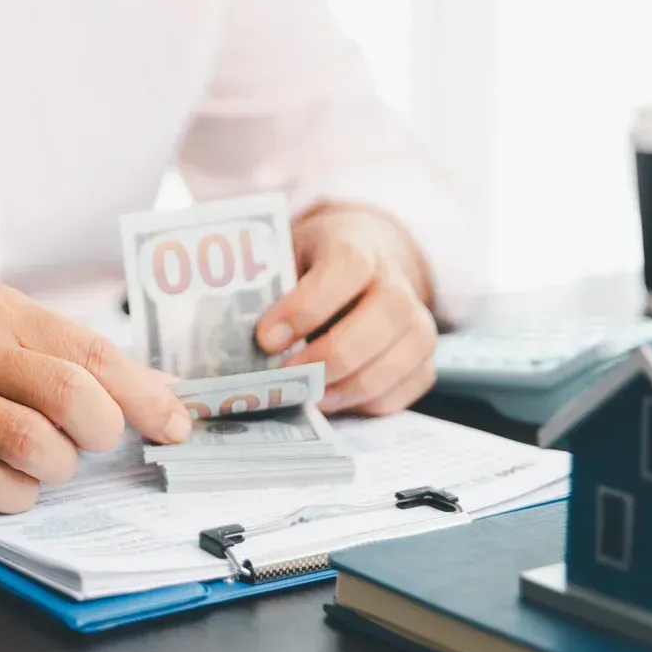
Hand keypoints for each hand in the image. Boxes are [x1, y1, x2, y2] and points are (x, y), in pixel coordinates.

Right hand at [0, 281, 190, 512]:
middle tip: (92, 438)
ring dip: (59, 464)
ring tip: (46, 456)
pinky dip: (20, 492)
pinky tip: (9, 476)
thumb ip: (71, 352)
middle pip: (68, 396)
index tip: (174, 425)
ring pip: (35, 447)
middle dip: (100, 430)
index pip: (89, 352)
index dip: (144, 396)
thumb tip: (161, 388)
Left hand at [255, 205, 438, 415]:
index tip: (266, 338)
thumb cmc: (313, 269)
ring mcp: (418, 324)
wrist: (367, 267)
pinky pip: (400, 394)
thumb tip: (228, 337)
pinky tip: (330, 399)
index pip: (347, 266)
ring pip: (394, 362)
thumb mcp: (286, 258)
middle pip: (381, 318)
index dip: (307, 305)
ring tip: (305, 396)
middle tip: (286, 377)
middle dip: (328, 356)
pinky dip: (362, 405)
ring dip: (344, 388)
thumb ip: (266, 288)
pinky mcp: (423, 363)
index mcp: (358, 246)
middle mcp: (397, 283)